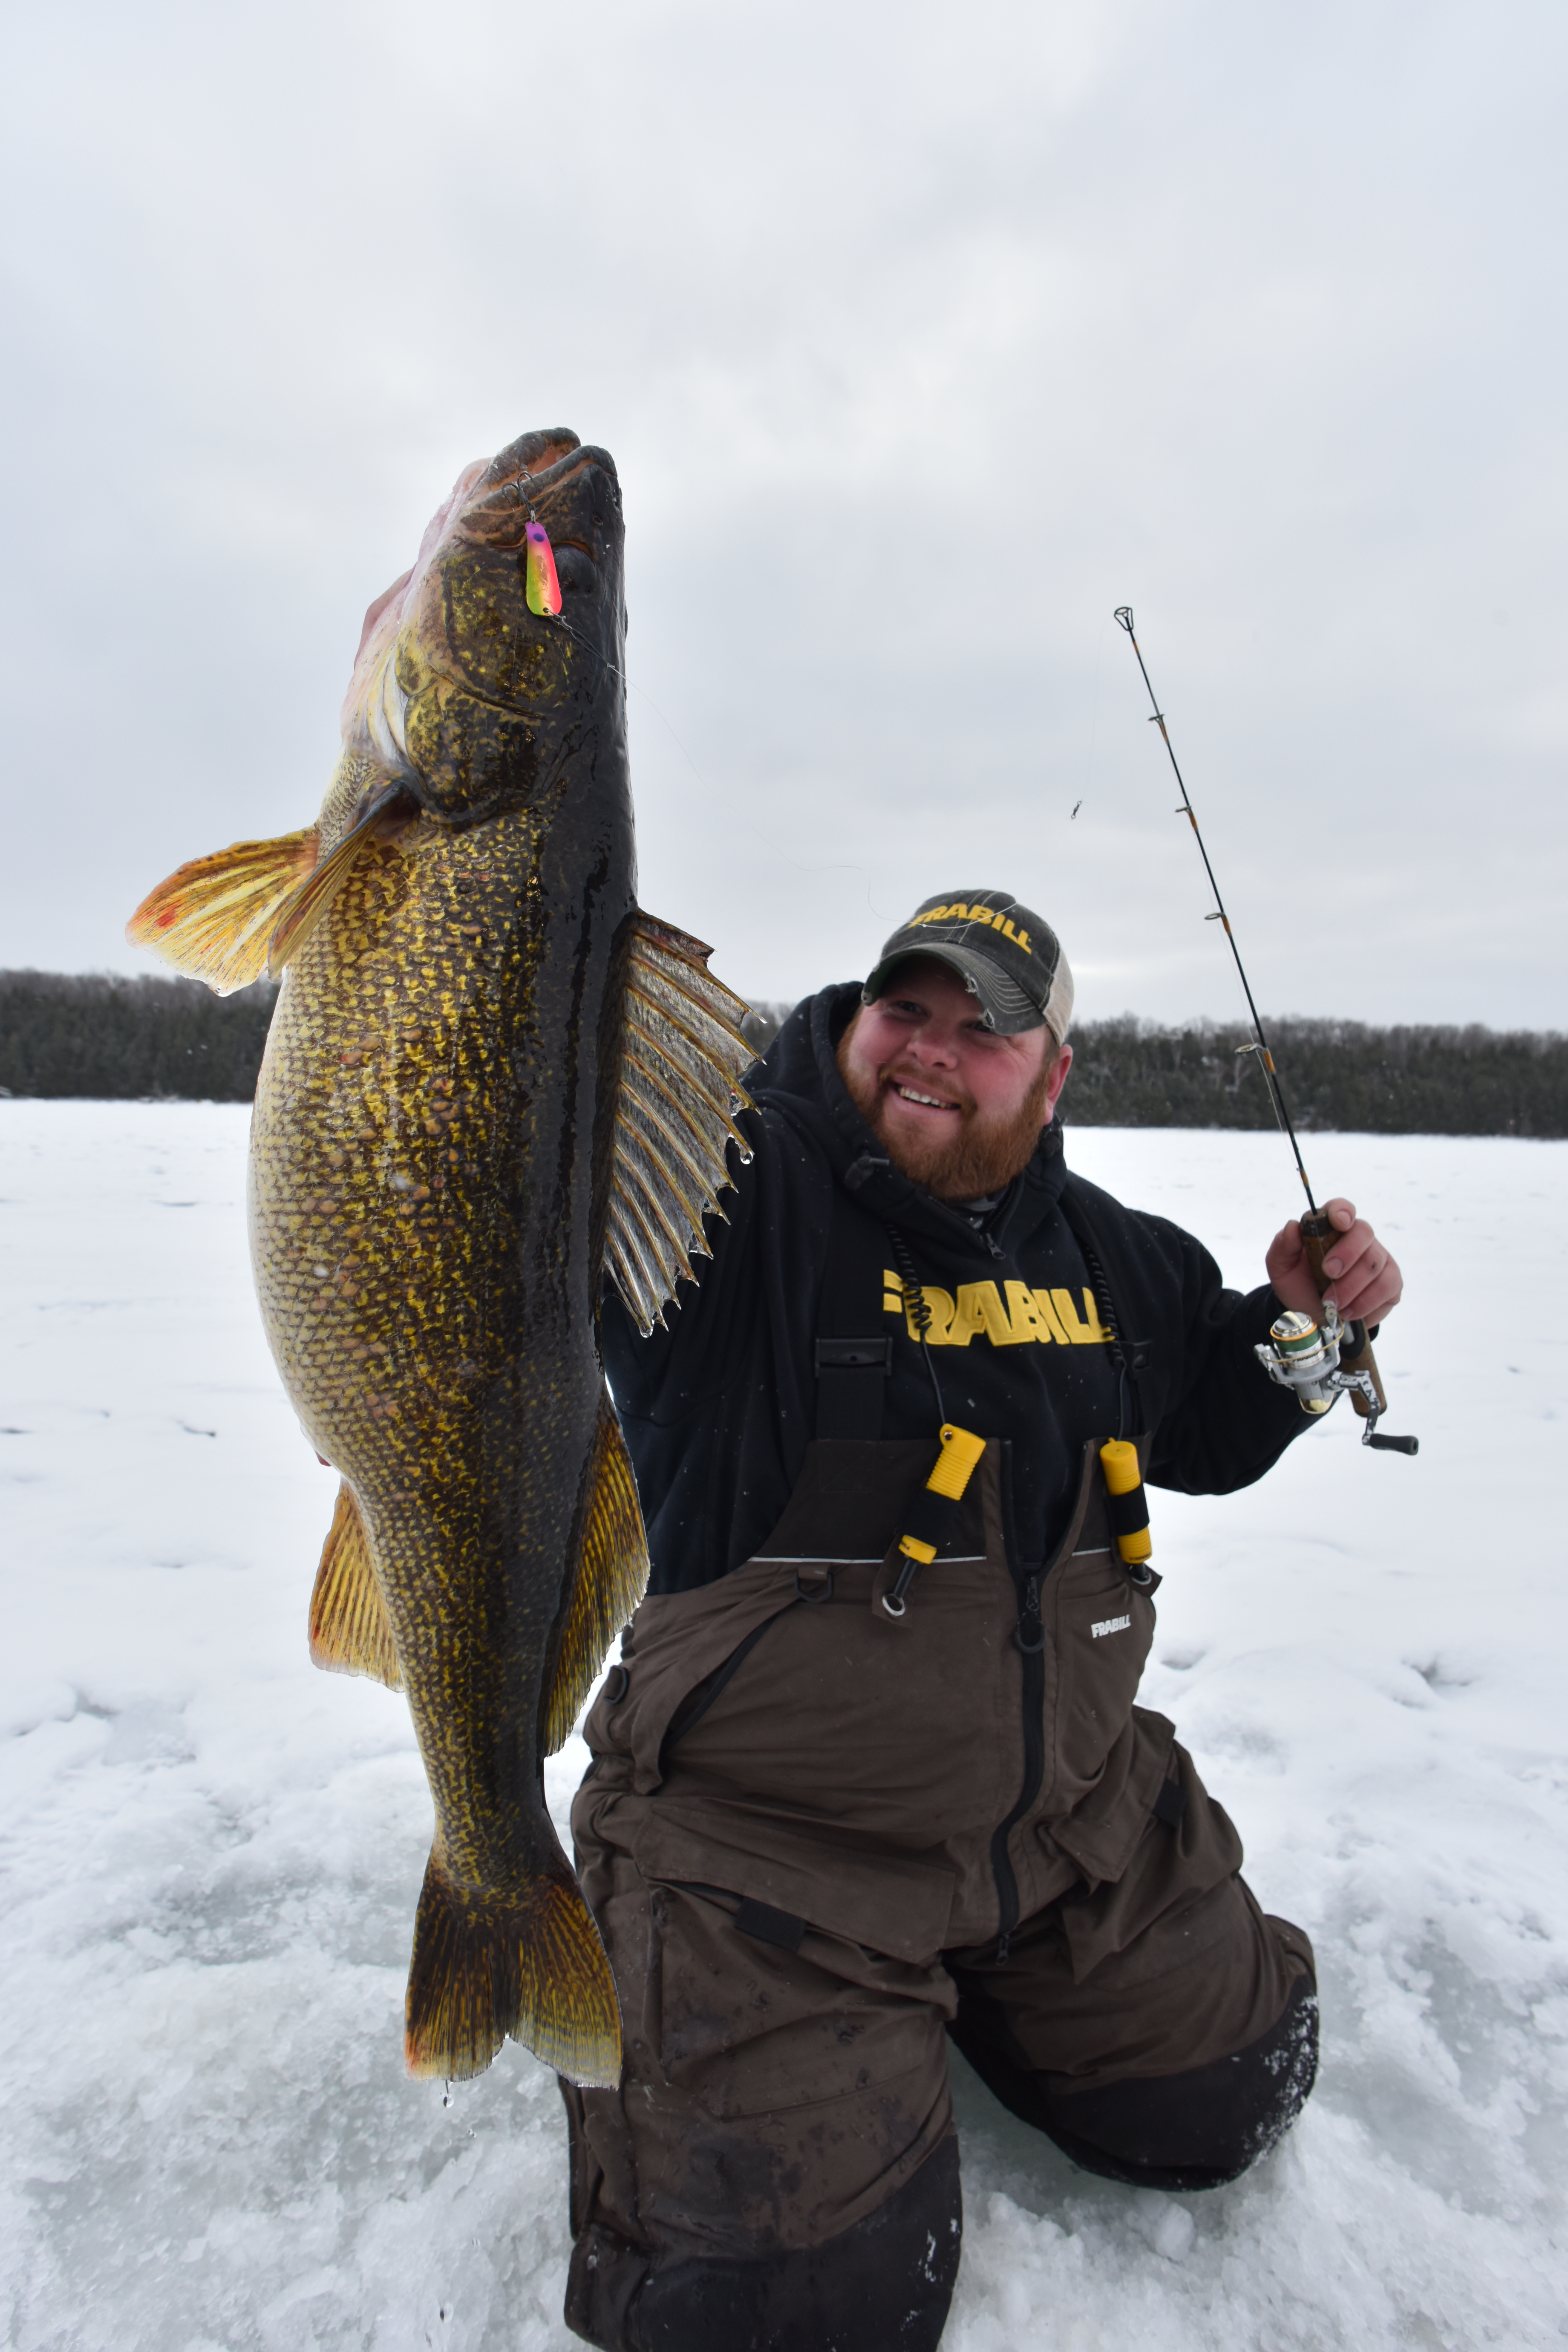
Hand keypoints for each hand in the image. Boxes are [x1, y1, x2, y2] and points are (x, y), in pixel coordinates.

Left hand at [1266, 1197, 1402, 1327]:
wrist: (1312, 1315)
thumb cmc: (1299, 1285)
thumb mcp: (1281, 1268)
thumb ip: (1283, 1246)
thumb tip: (1293, 1226)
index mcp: (1331, 1229)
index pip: (1342, 1209)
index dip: (1342, 1211)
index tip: (1338, 1223)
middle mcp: (1359, 1240)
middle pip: (1364, 1233)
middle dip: (1346, 1254)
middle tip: (1328, 1273)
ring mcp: (1379, 1261)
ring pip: (1375, 1264)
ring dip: (1351, 1287)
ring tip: (1332, 1304)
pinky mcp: (1391, 1283)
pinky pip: (1388, 1287)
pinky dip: (1366, 1303)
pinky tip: (1349, 1312)